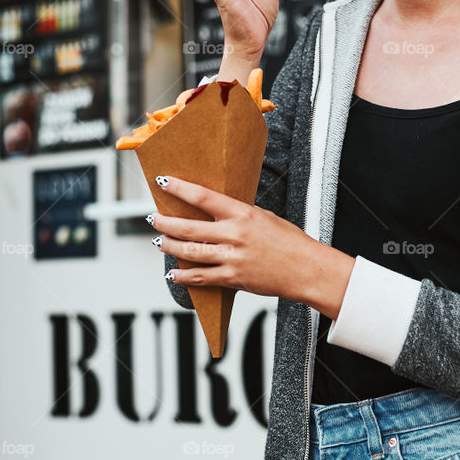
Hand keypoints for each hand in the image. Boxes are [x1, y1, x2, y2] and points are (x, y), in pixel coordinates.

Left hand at [150, 176, 354, 314]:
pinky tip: (172, 274)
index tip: (163, 182)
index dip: (180, 189)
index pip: (203, 197)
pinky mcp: (233, 278)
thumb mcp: (265, 217)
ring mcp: (232, 257)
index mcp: (243, 213)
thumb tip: (215, 212)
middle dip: (166, 222)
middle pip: (189, 227)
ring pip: (190, 252)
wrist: (306, 269)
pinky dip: (183, 276)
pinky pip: (202, 277)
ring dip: (170, 246)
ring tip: (158, 241)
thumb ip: (239, 215)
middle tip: (153, 218)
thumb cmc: (289, 241)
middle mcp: (234, 234)